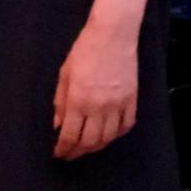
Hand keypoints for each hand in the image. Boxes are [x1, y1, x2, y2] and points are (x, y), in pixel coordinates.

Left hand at [52, 19, 138, 159]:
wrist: (112, 35)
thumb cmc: (84, 51)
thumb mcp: (64, 74)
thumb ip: (60, 101)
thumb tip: (58, 125)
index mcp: (79, 100)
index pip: (70, 134)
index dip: (63, 148)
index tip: (58, 154)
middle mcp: (99, 107)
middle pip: (89, 141)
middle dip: (78, 152)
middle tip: (70, 155)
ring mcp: (118, 105)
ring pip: (108, 138)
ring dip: (96, 147)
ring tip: (86, 148)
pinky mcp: (132, 101)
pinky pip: (126, 126)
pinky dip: (116, 135)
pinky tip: (108, 136)